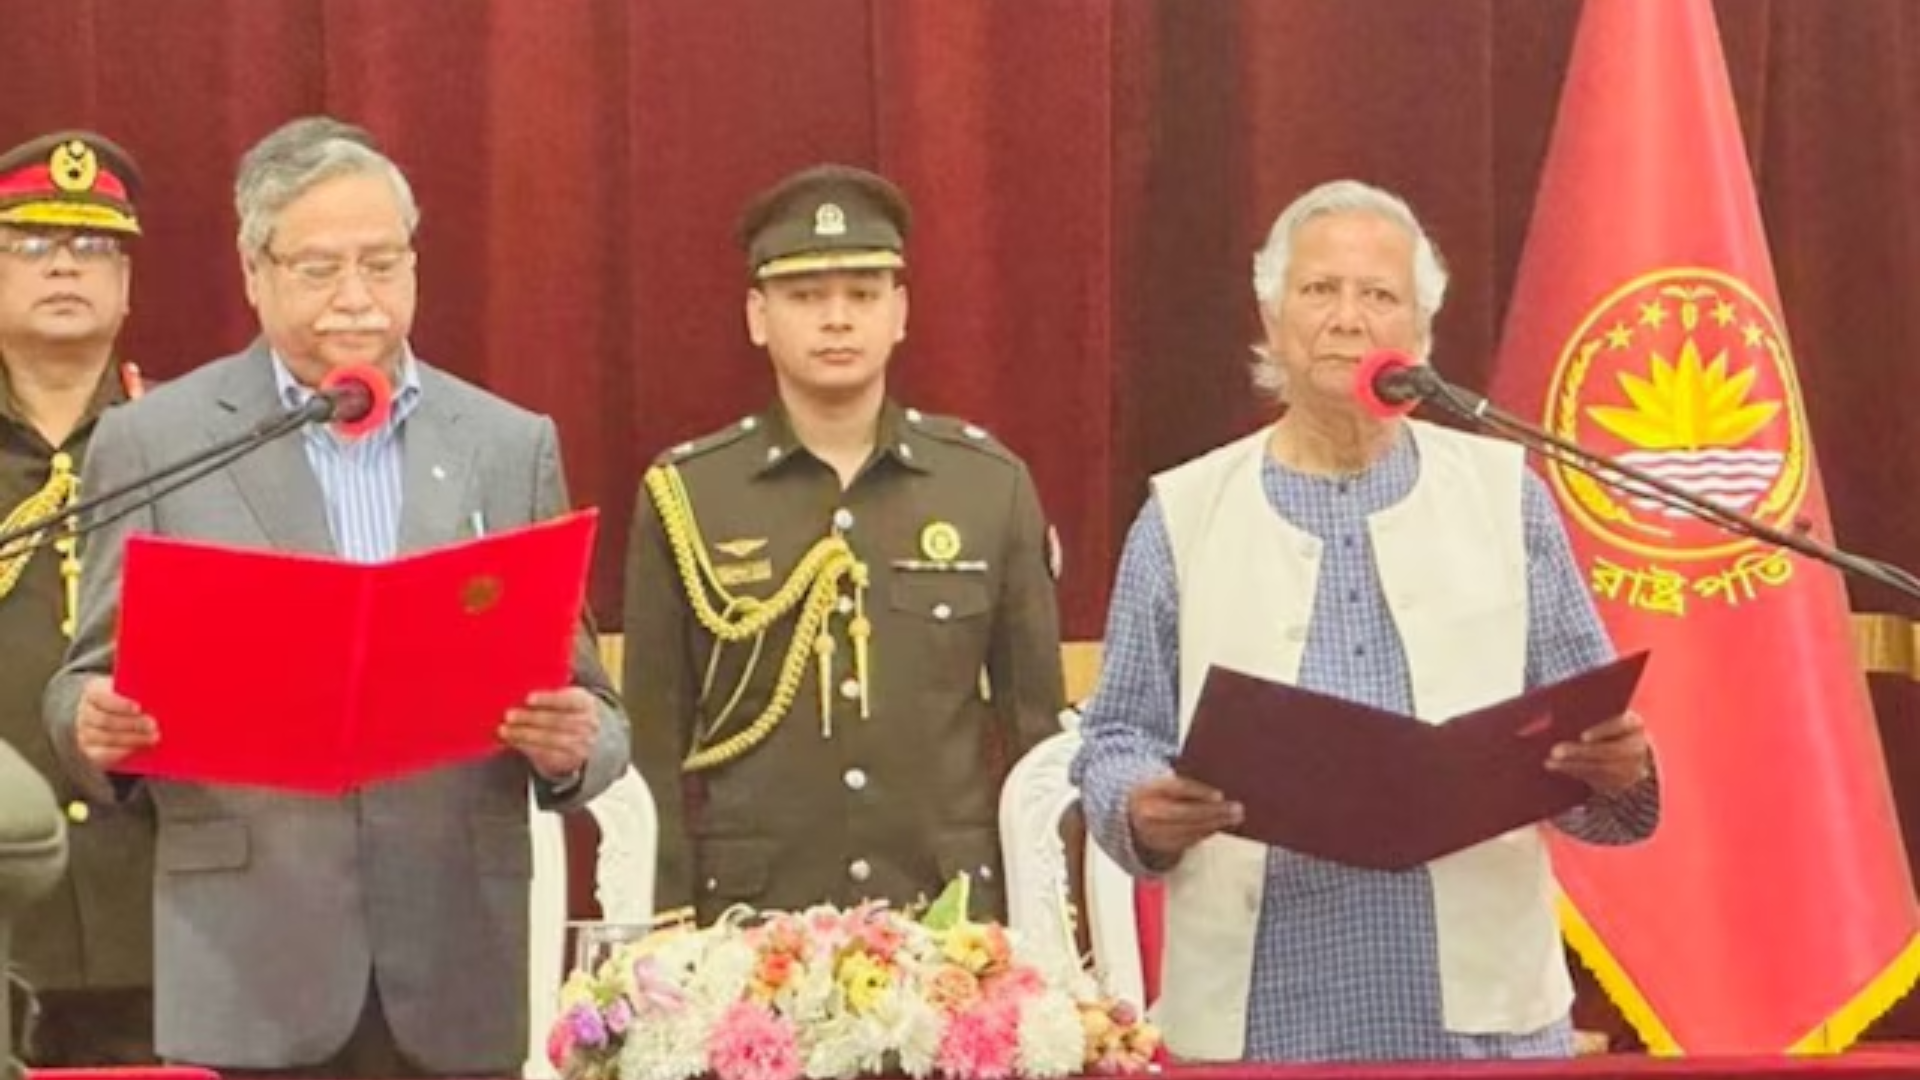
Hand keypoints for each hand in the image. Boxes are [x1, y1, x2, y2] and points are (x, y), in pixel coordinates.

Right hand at [75, 677, 158, 768]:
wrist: (108, 714)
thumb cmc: (126, 697)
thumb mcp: (128, 688)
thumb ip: (139, 689)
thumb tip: (164, 692)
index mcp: (93, 691)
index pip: (102, 697)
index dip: (120, 704)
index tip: (139, 707)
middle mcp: (85, 711)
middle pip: (105, 720)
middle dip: (132, 723)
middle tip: (153, 725)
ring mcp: (85, 732)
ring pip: (106, 737)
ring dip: (131, 739)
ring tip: (153, 738)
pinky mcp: (89, 749)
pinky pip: (102, 754)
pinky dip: (121, 752)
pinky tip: (137, 749)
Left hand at [500, 687, 599, 781]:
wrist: (585, 740)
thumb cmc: (566, 712)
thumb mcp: (566, 699)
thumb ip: (549, 693)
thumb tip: (517, 689)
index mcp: (586, 703)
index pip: (568, 700)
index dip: (548, 699)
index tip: (528, 698)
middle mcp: (588, 723)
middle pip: (557, 720)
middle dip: (530, 718)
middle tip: (509, 715)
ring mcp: (582, 743)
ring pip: (550, 738)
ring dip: (524, 734)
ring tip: (504, 730)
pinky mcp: (570, 759)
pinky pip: (546, 753)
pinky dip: (526, 746)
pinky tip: (511, 740)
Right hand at [1126, 774, 1244, 863]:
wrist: (1129, 815)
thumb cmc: (1156, 794)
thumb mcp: (1163, 783)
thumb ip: (1185, 785)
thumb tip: (1216, 791)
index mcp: (1149, 789)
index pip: (1176, 789)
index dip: (1199, 792)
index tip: (1219, 795)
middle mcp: (1149, 812)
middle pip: (1186, 813)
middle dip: (1214, 812)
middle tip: (1236, 809)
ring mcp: (1154, 832)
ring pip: (1189, 829)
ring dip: (1215, 824)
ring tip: (1234, 818)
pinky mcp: (1162, 846)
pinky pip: (1188, 840)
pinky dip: (1205, 832)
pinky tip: (1218, 826)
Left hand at [1547, 711, 1651, 796]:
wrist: (1634, 753)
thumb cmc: (1610, 727)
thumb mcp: (1606, 718)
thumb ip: (1589, 715)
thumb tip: (1554, 711)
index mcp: (1635, 723)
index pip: (1622, 724)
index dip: (1603, 731)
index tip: (1583, 737)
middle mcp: (1639, 745)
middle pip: (1611, 750)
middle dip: (1581, 752)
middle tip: (1555, 750)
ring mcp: (1634, 766)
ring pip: (1603, 768)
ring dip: (1573, 765)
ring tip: (1551, 762)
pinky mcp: (1623, 781)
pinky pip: (1599, 779)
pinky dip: (1576, 772)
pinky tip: (1559, 767)